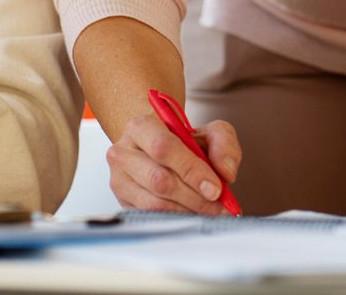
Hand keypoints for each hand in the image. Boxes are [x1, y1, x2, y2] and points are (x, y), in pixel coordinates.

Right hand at [106, 111, 241, 214]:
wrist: (158, 149)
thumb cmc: (183, 140)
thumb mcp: (210, 131)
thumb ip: (224, 144)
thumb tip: (226, 173)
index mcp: (141, 127)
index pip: (164, 148)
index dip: (192, 170)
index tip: (216, 188)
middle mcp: (123, 153)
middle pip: (159, 180)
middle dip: (194, 196)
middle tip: (218, 204)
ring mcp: (119, 180)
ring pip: (154, 203)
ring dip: (188, 210)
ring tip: (211, 210)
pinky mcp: (122, 202)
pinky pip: (151, 216)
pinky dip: (177, 218)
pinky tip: (194, 213)